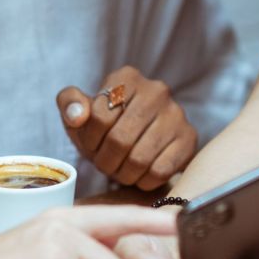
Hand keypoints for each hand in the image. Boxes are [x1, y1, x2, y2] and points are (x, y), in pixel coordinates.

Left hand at [58, 67, 196, 189]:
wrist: (139, 141)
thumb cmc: (105, 126)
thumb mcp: (79, 110)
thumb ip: (69, 104)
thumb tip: (77, 115)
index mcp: (126, 77)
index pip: (99, 116)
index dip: (89, 140)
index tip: (91, 145)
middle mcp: (156, 90)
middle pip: (119, 140)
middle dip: (105, 160)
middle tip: (103, 164)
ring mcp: (176, 114)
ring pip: (140, 158)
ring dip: (122, 173)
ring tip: (119, 170)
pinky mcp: (189, 138)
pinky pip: (160, 171)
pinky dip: (143, 181)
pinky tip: (139, 174)